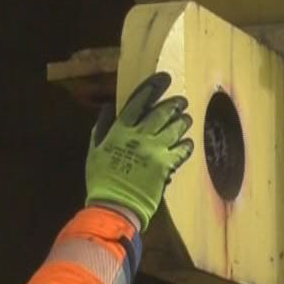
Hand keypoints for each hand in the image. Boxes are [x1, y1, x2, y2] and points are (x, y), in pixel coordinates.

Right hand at [85, 72, 194, 228]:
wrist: (115, 205)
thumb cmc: (101, 180)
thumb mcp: (94, 150)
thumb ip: (102, 127)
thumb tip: (109, 107)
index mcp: (121, 130)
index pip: (139, 102)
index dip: (153, 88)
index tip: (164, 78)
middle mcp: (140, 137)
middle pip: (162, 113)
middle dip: (174, 104)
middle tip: (182, 101)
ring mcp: (156, 151)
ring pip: (174, 129)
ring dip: (182, 122)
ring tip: (187, 119)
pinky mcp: (166, 166)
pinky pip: (181, 151)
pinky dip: (186, 145)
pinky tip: (188, 142)